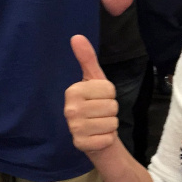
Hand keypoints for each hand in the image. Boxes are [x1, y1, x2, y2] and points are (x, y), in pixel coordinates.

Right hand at [64, 35, 119, 153]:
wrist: (93, 135)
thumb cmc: (95, 104)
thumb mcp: (94, 80)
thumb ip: (87, 59)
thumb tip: (77, 36)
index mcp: (73, 91)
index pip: (109, 90)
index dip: (110, 95)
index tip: (100, 99)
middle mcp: (70, 109)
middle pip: (112, 106)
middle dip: (111, 111)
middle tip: (100, 114)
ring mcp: (74, 128)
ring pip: (112, 122)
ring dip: (110, 125)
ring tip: (99, 124)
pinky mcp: (81, 144)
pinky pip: (108, 138)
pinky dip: (107, 138)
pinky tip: (98, 137)